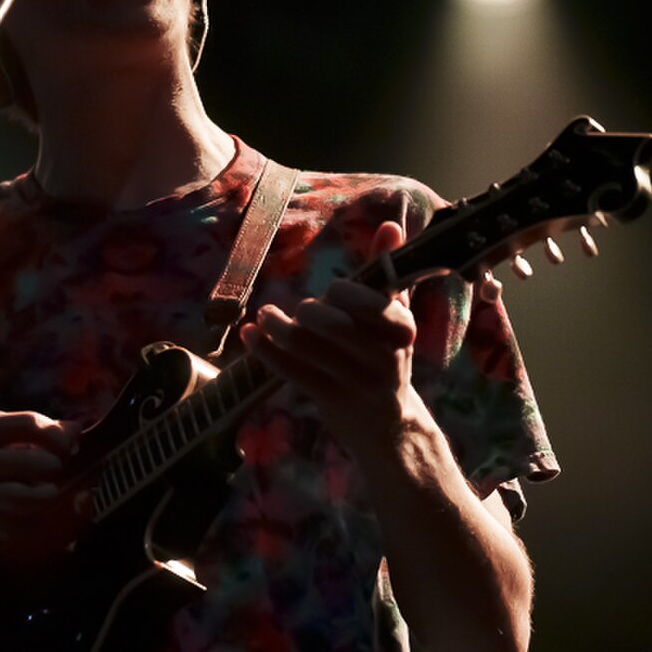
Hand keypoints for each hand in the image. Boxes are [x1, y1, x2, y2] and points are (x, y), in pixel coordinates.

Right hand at [0, 410, 80, 550]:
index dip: (56, 434)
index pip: (28, 424)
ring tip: (46, 490)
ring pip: (31, 497)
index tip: (66, 444)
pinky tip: (29, 511)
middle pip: (35, 461)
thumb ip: (21, 428)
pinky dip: (34, 517)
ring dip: (48, 494)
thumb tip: (76, 427)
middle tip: (53, 469)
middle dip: (55, 465)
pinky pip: (21, 523)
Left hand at [240, 221, 425, 460]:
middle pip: (337, 327)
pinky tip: (250, 335)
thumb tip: (390, 225)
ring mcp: (358, 384)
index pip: (371, 304)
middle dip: (310, 312)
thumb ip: (389, 270)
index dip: (345, 294)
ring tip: (264, 316)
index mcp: (402, 329)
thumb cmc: (386, 355)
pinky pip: (293, 373)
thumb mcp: (395, 315)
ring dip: (279, 328)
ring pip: (309, 350)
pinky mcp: (333, 402)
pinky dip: (267, 352)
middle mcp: (385, 358)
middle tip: (298, 308)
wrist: (388, 426)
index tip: (332, 290)